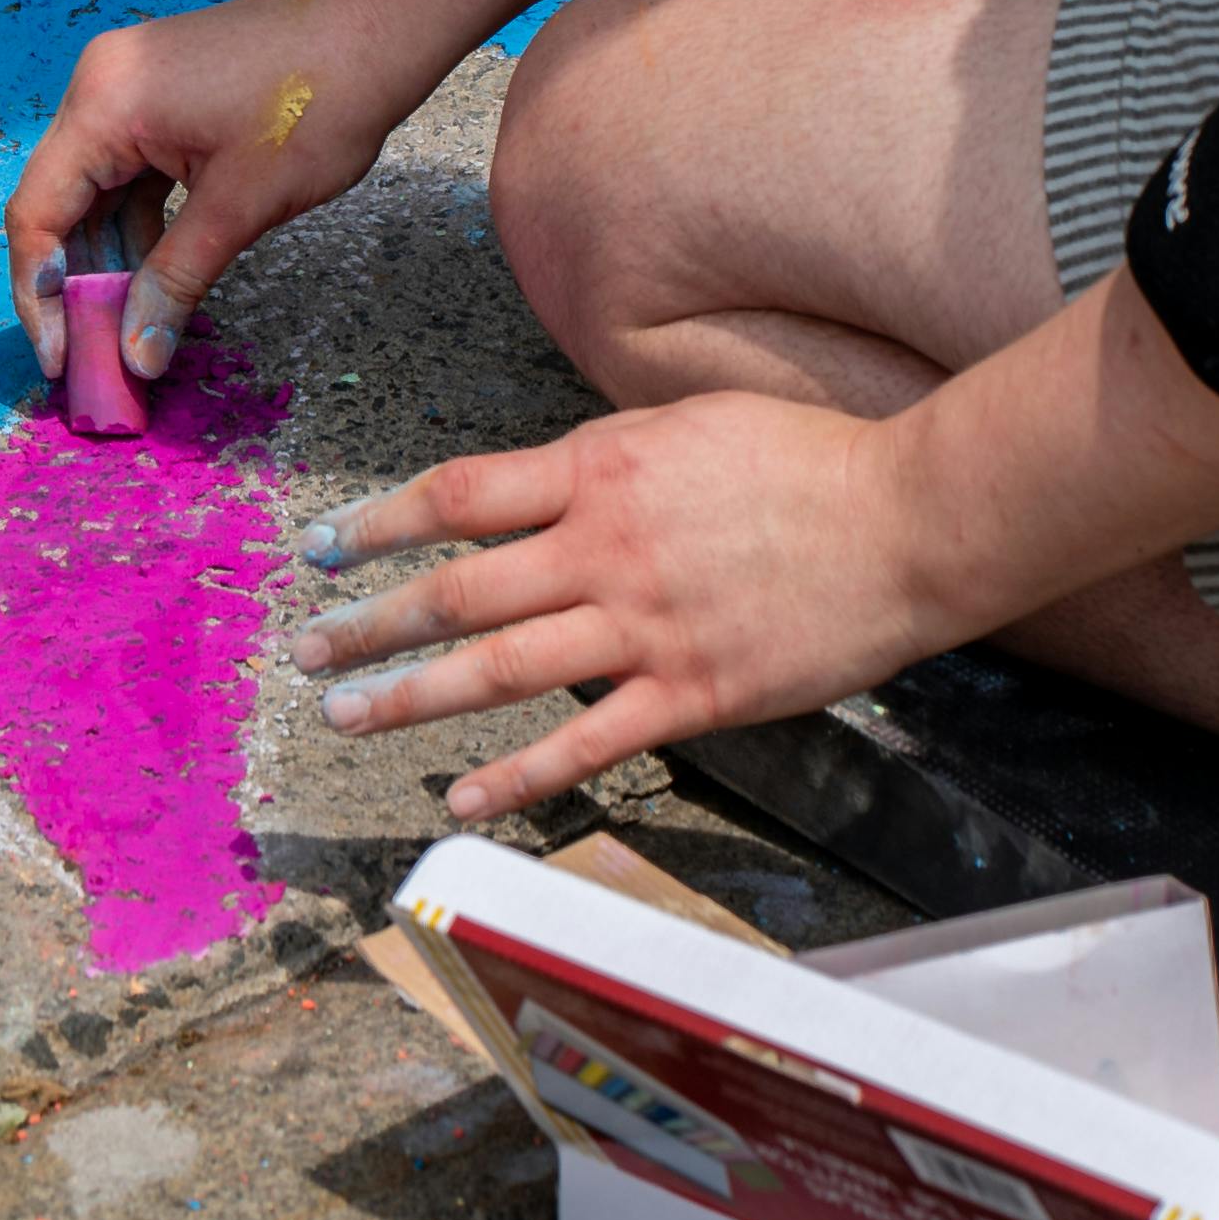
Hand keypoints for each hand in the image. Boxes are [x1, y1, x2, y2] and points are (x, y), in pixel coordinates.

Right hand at [0, 0, 415, 384]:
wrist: (379, 22)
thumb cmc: (316, 102)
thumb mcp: (240, 206)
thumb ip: (176, 282)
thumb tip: (137, 358)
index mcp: (102, 104)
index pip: (36, 214)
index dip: (41, 297)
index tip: (64, 362)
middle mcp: (100, 87)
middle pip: (60, 202)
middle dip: (76, 285)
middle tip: (96, 358)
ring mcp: (131, 86)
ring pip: (98, 191)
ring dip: (111, 259)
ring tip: (127, 330)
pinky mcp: (164, 94)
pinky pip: (132, 170)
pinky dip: (141, 224)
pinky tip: (155, 277)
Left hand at [294, 398, 961, 817]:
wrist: (911, 519)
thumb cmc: (807, 460)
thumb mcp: (686, 425)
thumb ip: (602, 459)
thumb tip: (532, 488)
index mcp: (601, 470)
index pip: (459, 496)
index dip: (380, 524)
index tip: (326, 547)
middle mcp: (605, 549)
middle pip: (457, 589)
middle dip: (368, 622)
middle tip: (307, 649)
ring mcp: (645, 628)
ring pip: (498, 668)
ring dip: (409, 695)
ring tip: (343, 713)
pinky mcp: (691, 695)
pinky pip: (584, 743)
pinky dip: (514, 775)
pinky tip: (459, 795)